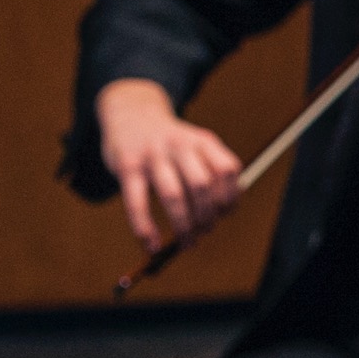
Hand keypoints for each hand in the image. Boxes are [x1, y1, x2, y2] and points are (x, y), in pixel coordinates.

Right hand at [95, 76, 242, 253]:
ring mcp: (153, 154)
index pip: (227, 170)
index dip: (230, 198)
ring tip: (186, 242)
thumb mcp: (196, 145)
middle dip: (206, 217)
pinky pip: (137, 203)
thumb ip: (213, 170)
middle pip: (201, 185)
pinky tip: (151, 245)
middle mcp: (179, 144)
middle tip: (203, 232)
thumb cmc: (167, 143)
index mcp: (202, 140)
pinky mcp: (128, 166)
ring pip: (173, 196)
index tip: (224, 215)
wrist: (130, 112)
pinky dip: (145, 229)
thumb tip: (226, 211)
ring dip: (183, 226)